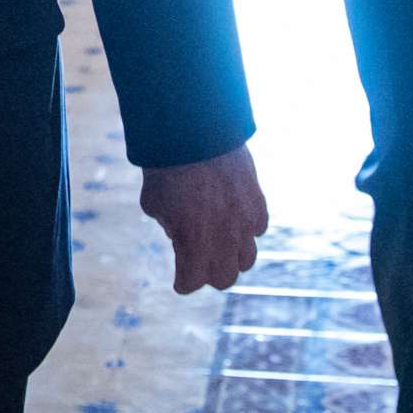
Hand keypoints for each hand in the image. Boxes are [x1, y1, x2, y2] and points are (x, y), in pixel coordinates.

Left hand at [137, 143, 267, 293]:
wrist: (192, 129)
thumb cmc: (165, 167)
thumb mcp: (154, 204)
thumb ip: (171, 228)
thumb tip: (184, 237)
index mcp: (194, 241)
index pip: (193, 282)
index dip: (184, 284)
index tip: (179, 281)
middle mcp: (224, 236)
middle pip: (225, 278)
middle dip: (209, 275)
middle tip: (198, 264)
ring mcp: (244, 219)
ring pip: (247, 259)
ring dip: (231, 257)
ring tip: (218, 244)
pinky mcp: (257, 201)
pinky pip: (258, 229)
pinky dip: (247, 231)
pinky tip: (233, 221)